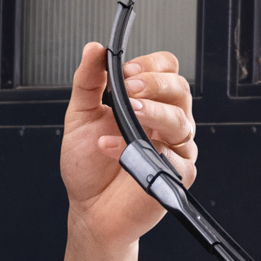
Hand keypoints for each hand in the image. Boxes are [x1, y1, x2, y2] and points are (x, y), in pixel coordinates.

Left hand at [68, 38, 194, 246]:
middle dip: (155, 83)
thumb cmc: (89, 167)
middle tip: (130, 87)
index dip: (151, 65)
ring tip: (128, 113)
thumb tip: (93, 49)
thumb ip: (88, 82)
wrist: (89, 210)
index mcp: (149, 103)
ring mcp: (175, 149)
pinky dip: (144, 152)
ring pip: (180, 120)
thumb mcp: (80, 117)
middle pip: (180, 89)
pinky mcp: (176, 176)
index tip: (125, 70)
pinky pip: (173, 158)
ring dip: (153, 112)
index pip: (167, 70)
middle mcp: (166, 123)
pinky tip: (117, 151)